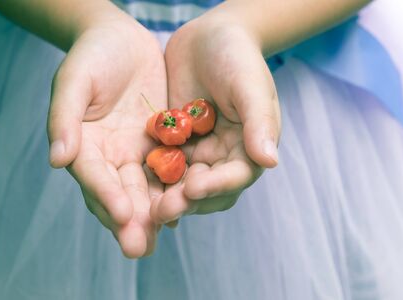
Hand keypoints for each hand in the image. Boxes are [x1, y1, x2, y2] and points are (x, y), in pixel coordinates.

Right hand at [47, 13, 166, 257]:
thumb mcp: (74, 80)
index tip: (122, 215)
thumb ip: (64, 118)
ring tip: (163, 237)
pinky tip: (185, 208)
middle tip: (140, 248)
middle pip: (118, 192)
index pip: (93, 176)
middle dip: (129, 221)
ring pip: (144, 189)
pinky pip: (168, 171)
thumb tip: (57, 160)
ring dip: (153, 215)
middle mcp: (109, 156)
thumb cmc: (93, 55)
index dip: (105, 195)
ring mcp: (135, 152)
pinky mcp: (160, 144)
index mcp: (84, 145)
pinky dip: (174, 190)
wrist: (122, 39)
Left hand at [151, 12, 280, 222]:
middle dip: (186, 201)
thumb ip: (260, 121)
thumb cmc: (237, 56)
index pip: (235, 176)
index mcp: (248, 147)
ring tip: (145, 208)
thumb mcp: (250, 84)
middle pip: (207, 188)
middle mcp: (224, 155)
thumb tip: (270, 162)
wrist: (209, 36)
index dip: (216, 186)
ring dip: (165, 196)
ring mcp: (197, 151)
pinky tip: (132, 185)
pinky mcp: (174, 143)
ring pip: (181, 182)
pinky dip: (151, 176)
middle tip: (162, 210)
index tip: (194, 189)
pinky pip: (161, 164)